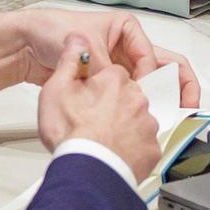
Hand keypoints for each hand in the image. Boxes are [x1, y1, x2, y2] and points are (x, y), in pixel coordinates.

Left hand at [0, 8, 200, 105]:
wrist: (22, 45)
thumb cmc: (50, 31)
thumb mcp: (83, 46)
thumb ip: (104, 70)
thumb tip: (122, 90)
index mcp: (127, 29)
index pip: (153, 56)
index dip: (150, 78)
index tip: (141, 93)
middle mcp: (127, 48)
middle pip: (164, 68)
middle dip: (179, 88)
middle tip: (188, 109)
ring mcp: (119, 68)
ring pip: (151, 85)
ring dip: (160, 101)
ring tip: (170, 121)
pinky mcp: (107, 85)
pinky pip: (130, 97)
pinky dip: (140, 109)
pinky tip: (144, 124)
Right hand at [37, 43, 159, 181]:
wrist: (86, 169)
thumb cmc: (71, 132)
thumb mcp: (57, 87)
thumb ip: (70, 59)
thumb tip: (78, 39)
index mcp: (116, 80)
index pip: (112, 76)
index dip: (97, 89)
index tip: (87, 101)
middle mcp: (137, 99)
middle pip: (127, 98)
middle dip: (113, 107)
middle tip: (93, 123)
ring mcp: (147, 124)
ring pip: (137, 121)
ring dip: (123, 128)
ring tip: (102, 142)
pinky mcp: (152, 149)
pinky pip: (144, 145)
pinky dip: (131, 150)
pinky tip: (114, 155)